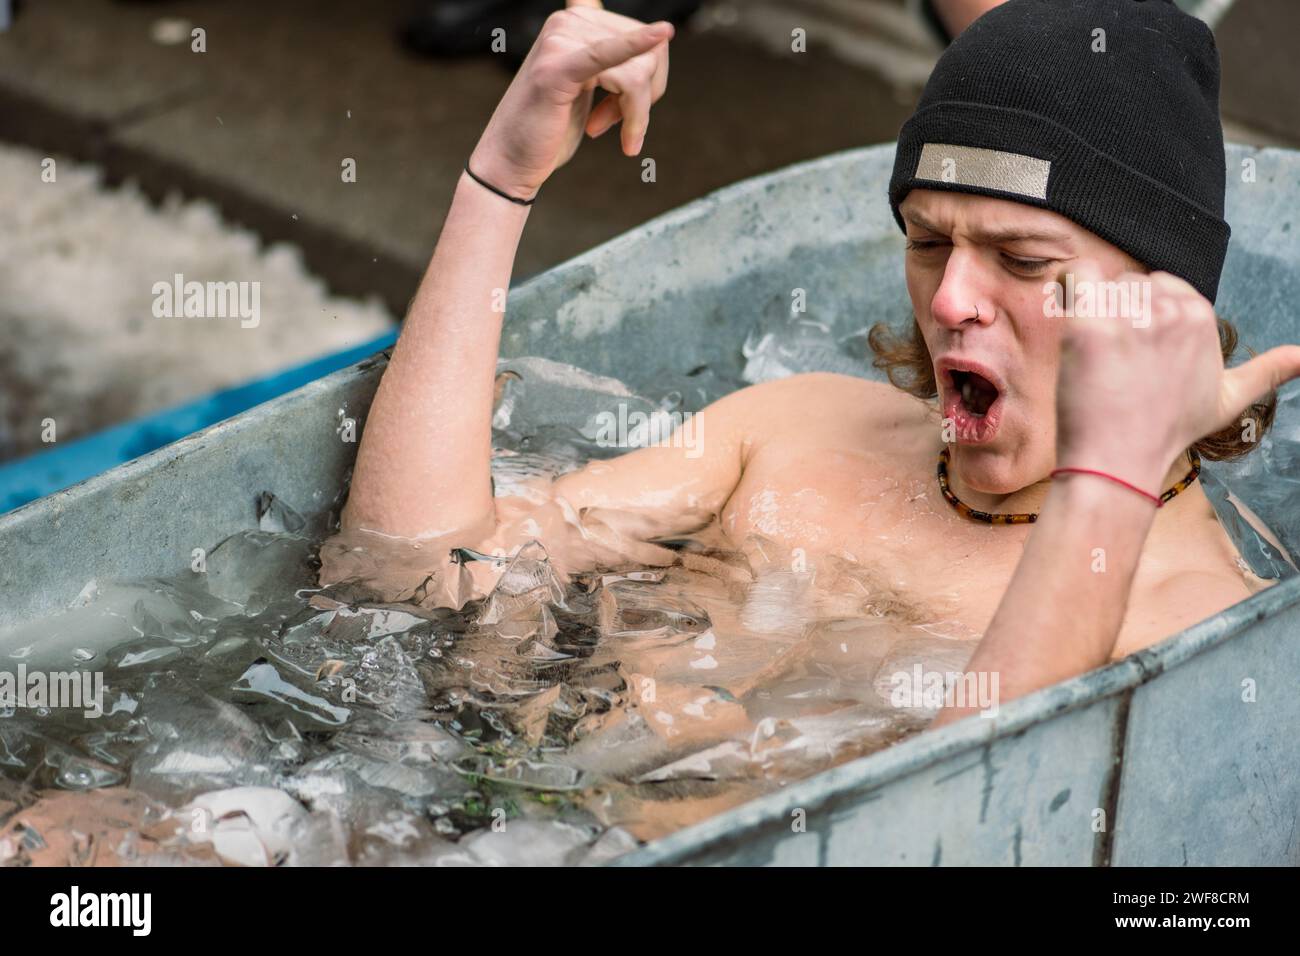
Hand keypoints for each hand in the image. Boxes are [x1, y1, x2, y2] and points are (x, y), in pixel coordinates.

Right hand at [468, 0, 673, 198]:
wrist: (509, 161)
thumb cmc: (549, 130)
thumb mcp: (586, 85)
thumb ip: (612, 55)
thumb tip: (659, 32)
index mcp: (574, 21)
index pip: (641, 38)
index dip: (648, 80)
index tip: (623, 110)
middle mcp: (566, 21)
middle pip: (646, 54)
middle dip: (643, 100)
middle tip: (618, 126)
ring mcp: (560, 41)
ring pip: (636, 71)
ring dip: (634, 113)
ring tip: (606, 130)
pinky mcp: (558, 68)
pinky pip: (608, 56)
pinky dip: (637, 46)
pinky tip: (662, 33)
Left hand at [1053, 266, 1299, 489]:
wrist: (1120, 460)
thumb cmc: (1169, 429)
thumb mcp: (1229, 398)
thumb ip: (1268, 371)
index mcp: (1200, 314)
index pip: (1160, 284)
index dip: (1141, 317)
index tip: (1138, 354)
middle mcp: (1171, 309)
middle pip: (1128, 283)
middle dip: (1116, 314)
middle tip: (1116, 362)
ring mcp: (1130, 316)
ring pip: (1101, 282)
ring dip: (1090, 310)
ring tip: (1097, 356)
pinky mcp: (1089, 326)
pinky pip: (1073, 278)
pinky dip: (1066, 290)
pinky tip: (1069, 320)